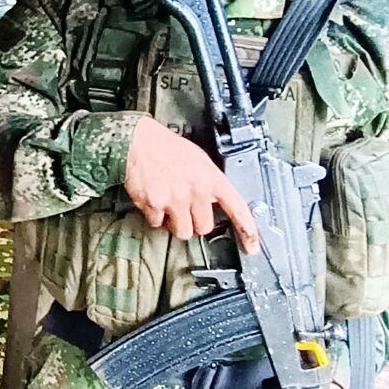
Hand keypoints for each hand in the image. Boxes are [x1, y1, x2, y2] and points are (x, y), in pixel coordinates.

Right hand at [123, 116, 259, 250]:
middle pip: (204, 228)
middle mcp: (196, 190)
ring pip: (182, 231)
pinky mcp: (154, 205)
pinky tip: (153, 199)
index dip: (247, 231)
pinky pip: (157, 223)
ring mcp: (175, 199)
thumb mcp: (199, 160)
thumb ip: (209, 182)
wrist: (138, 142)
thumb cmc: (166, 148)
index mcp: (211, 178)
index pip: (237, 208)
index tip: (251, 246)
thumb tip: (214, 199)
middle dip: (194, 222)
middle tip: (185, 209)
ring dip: (175, 223)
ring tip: (168, 205)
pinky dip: (154, 216)